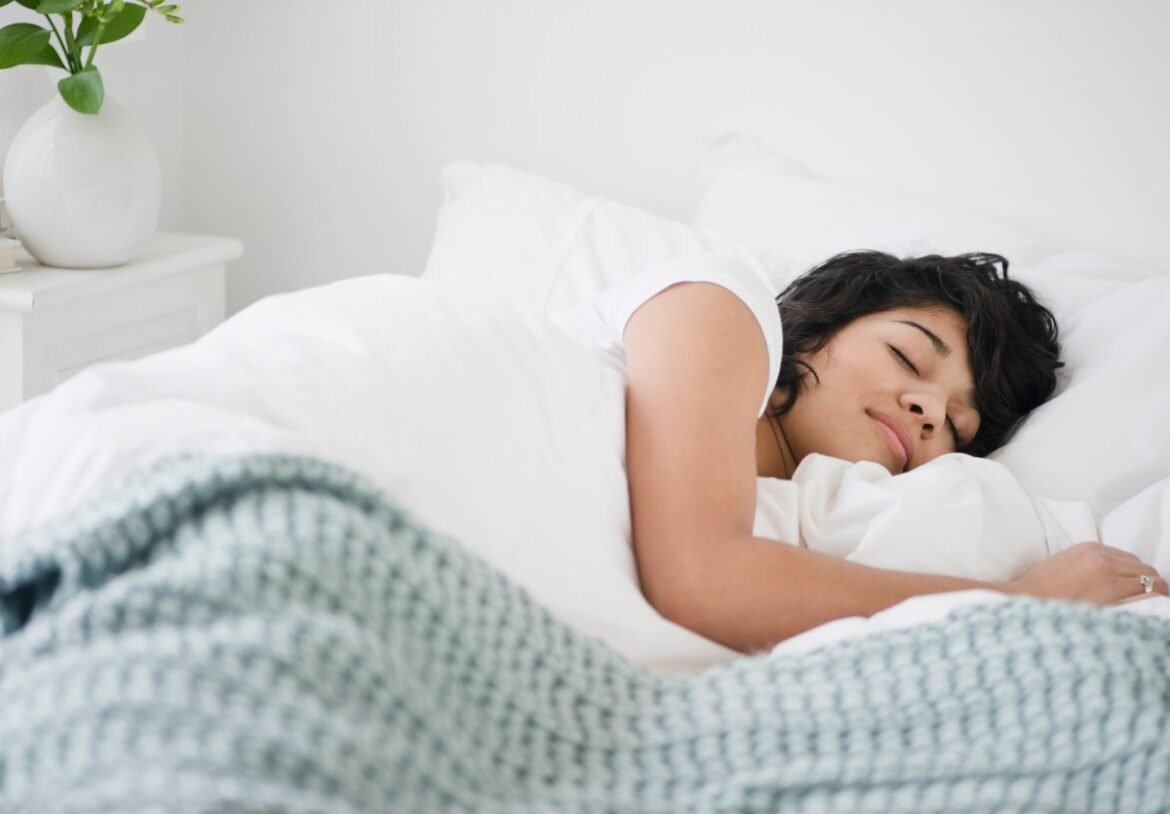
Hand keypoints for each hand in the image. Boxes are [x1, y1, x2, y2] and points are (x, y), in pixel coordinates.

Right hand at [1007, 541, 1167, 604]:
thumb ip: (1088, 563)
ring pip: (1153, 582)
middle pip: (1144, 569)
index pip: (1129, 559)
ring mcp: (1111, 580)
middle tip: (1143, 599)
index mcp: (1091, 549)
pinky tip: (1149, 612)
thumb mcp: (1063, 562)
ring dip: (1153, 594)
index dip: (1132, 574)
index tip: (1131, 586)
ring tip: (1150, 607)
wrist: (1024, 603)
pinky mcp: (1113, 600)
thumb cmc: (1038, 589)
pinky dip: (1152, 604)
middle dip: (1147, 583)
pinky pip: (1148, 598)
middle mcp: (1105, 560)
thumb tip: (1109, 575)